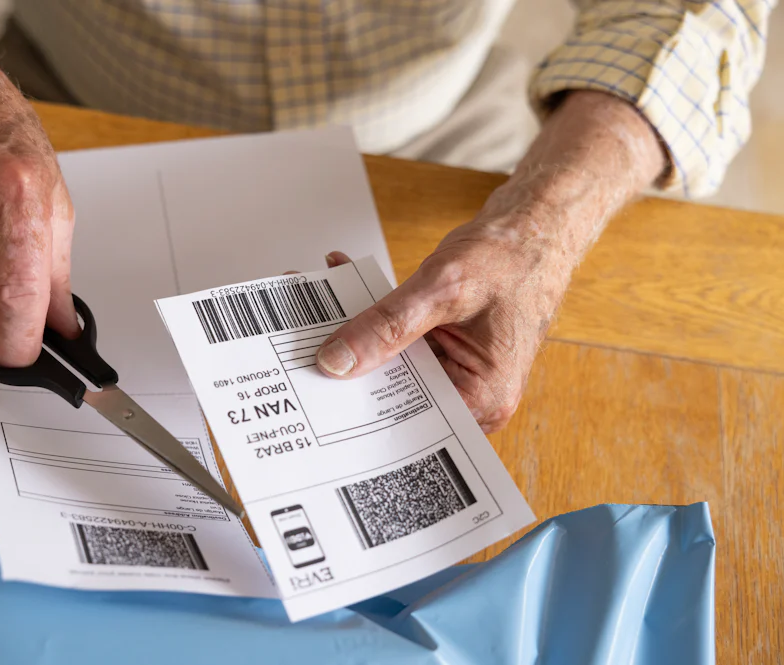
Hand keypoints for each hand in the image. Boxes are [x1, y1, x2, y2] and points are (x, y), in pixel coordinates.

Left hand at [316, 215, 564, 433]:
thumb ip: (386, 326)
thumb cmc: (511, 258)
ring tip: (311, 312)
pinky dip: (372, 318)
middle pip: (394, 396)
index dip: (356, 407)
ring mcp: (457, 373)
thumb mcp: (442, 289)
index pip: (405, 421)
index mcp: (481, 399)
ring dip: (355, 336)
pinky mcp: (444, 351)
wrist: (537, 228)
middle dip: (348, 366)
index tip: (310, 387)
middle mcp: (470, 396)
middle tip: (298, 345)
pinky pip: (399, 343)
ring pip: (391, 367)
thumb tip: (336, 362)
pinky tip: (344, 288)